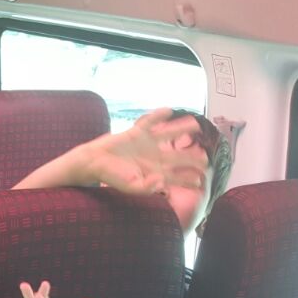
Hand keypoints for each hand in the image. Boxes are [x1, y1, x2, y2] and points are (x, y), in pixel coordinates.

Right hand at [84, 108, 207, 194]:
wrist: (93, 162)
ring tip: (195, 124)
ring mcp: (146, 144)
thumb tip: (161, 182)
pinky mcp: (136, 133)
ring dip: (181, 129)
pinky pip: (149, 122)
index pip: (175, 176)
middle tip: (204, 157)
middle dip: (191, 157)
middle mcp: (154, 157)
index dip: (187, 179)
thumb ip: (145, 187)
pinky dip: (157, 116)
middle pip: (177, 156)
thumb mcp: (128, 186)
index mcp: (154, 172)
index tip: (199, 180)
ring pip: (168, 135)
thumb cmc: (110, 176)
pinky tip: (168, 110)